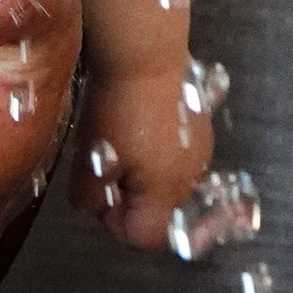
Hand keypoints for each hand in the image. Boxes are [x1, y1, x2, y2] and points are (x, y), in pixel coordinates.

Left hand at [73, 64, 208, 250]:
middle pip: (157, 209)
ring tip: (120, 139)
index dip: (115, 223)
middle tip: (105, 164)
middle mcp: (191, 177)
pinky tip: (138, 123)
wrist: (147, 55)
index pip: (145, 237)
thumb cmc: (118, 107)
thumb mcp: (90, 159)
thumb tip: (97, 207)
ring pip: (166, 180)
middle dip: (127, 196)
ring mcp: (201, 150)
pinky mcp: (201, 127)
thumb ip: (90, 196)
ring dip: (142, 171)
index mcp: (165, 192)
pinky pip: (176, 153)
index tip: (101, 195)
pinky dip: (157, 149)